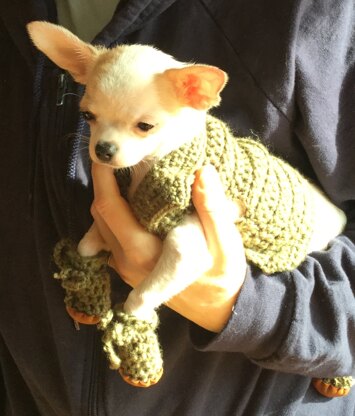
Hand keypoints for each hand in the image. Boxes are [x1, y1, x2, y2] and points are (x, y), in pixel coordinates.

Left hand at [91, 163, 246, 331]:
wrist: (216, 307)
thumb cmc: (221, 274)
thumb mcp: (226, 243)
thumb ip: (213, 209)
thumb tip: (202, 172)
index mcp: (145, 252)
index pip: (109, 209)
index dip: (104, 178)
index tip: (109, 155)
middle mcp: (126, 260)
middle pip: (99, 212)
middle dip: (105, 180)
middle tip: (124, 156)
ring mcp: (123, 266)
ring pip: (100, 223)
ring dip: (109, 195)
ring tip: (128, 172)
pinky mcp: (126, 266)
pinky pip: (108, 233)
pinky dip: (115, 211)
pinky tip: (134, 199)